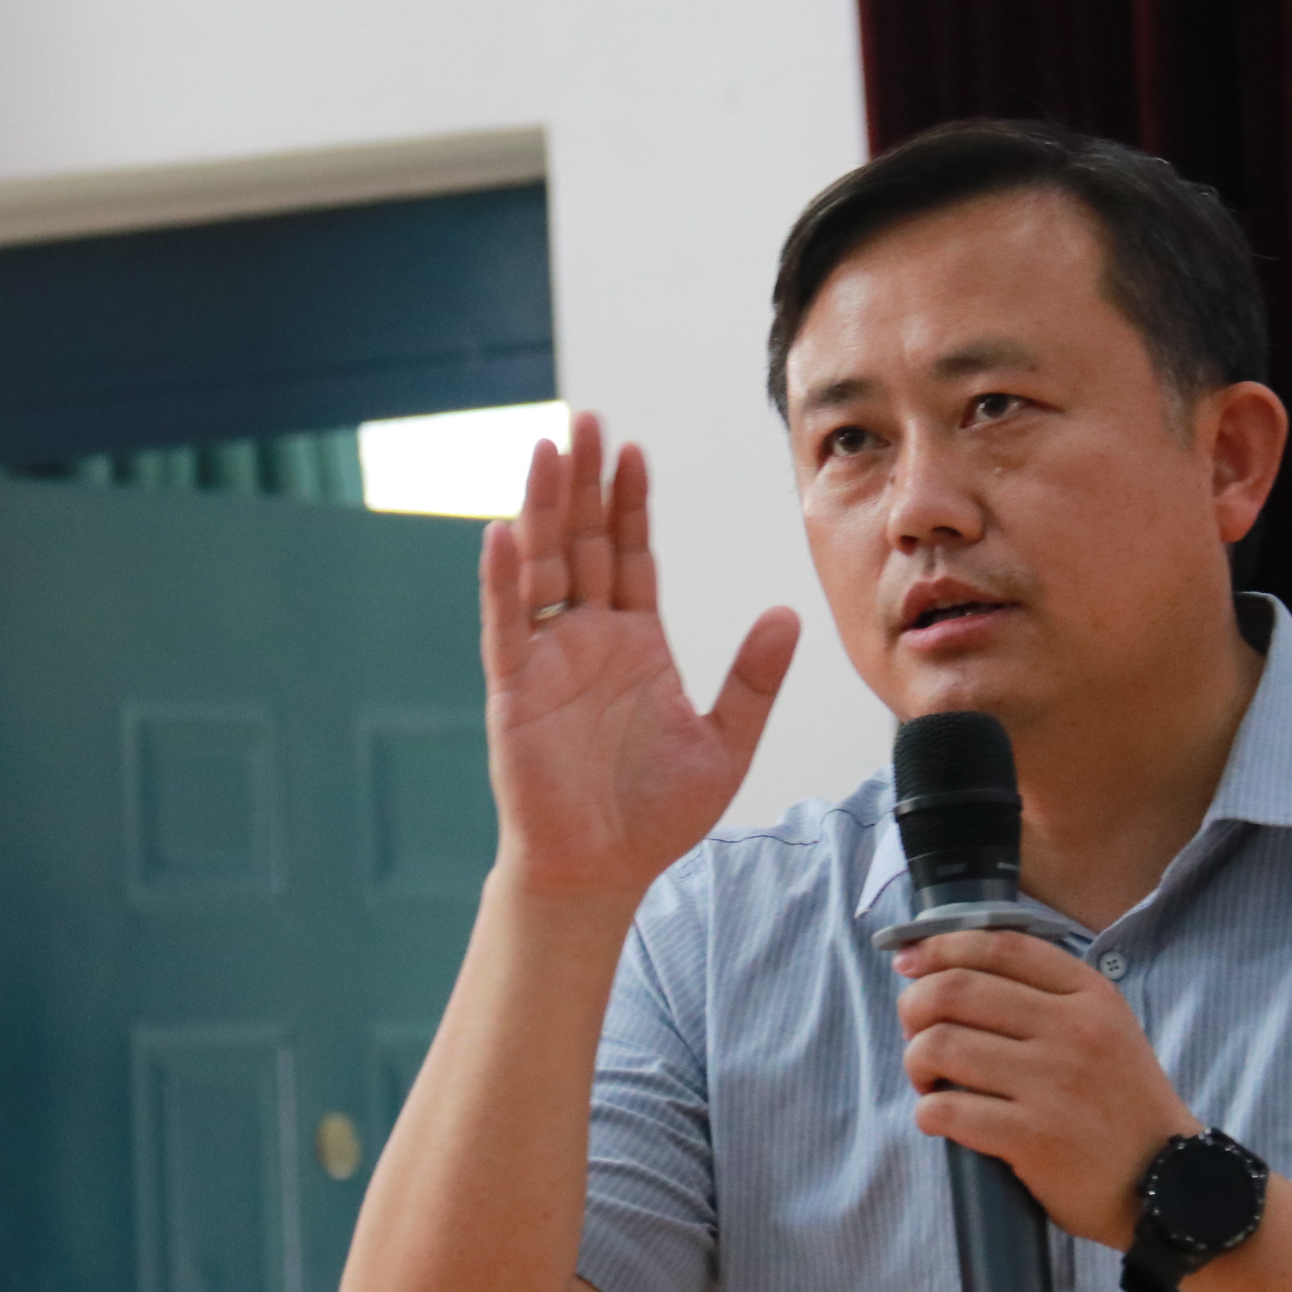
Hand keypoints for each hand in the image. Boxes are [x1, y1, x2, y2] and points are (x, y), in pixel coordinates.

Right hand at [480, 411, 799, 907]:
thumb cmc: (655, 815)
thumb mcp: (725, 741)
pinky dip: (504, 580)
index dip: (629, 503)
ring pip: (542, 568)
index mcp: (635, 643)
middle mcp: (587, 639)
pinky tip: (503, 531)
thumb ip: (753, 678)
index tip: (632, 449)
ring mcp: (548, 660)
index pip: (629, 555)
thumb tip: (787, 613)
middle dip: (582, 483)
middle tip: (583, 420)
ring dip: (541, 510)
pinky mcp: (516, 691)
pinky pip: (507, 626)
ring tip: (547, 451)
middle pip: (581, 543)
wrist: (603, 871)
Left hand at [892, 931, 1201, 1246]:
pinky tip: (938, 1118)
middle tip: (914, 1032)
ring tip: (927, 1080)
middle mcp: (1072, 1030)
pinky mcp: (1034, 1137)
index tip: (908, 962)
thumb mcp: (1107, 1030)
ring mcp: (1053, 1083)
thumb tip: (953, 972)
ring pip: (941, 1045)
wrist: (1172, 1185)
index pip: (1000, 946)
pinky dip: (928, 1112)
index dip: (940, 946)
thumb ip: (1048, 996)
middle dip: (913, 1006)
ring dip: (915, 1061)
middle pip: (955, 989)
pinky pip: (948, 1110)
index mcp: (1090, 996)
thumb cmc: (1123, 1106)